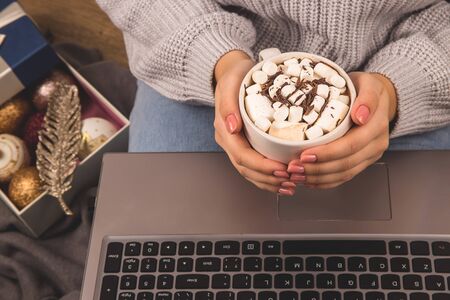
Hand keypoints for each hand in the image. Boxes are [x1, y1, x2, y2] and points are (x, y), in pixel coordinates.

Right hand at [214, 50, 295, 194]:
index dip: (262, 166)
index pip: (242, 155)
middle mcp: (229, 140)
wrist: (233, 72)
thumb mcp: (231, 83)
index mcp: (224, 129)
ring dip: (270, 182)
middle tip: (291, 180)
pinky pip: (254, 166)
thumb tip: (232, 127)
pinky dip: (268, 177)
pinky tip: (282, 181)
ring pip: (250, 172)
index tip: (282, 169)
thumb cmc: (235, 76)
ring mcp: (236, 144)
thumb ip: (228, 105)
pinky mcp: (245, 144)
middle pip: (246, 168)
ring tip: (290, 185)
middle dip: (269, 178)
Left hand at [287, 72, 397, 188]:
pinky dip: (324, 182)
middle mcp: (376, 144)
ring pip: (343, 174)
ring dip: (317, 178)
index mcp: (376, 126)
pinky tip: (308, 181)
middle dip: (316, 169)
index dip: (326, 153)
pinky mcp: (362, 162)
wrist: (376, 96)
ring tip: (295, 175)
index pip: (350, 145)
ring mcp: (370, 155)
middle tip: (293, 168)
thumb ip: (367, 98)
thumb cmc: (364, 88)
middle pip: (345, 164)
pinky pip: (344, 177)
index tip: (304, 154)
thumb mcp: (367, 84)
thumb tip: (360, 116)